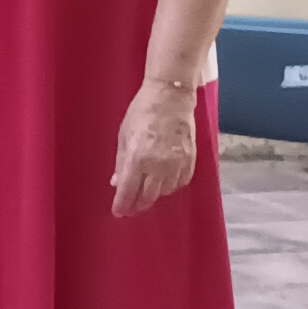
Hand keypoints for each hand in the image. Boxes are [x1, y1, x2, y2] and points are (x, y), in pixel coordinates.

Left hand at [112, 80, 201, 217]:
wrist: (171, 96)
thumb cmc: (142, 112)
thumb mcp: (124, 135)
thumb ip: (121, 162)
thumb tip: (117, 182)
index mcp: (138, 158)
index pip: (128, 191)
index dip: (122, 204)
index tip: (118, 212)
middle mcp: (159, 165)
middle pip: (148, 197)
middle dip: (137, 205)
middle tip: (130, 209)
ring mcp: (177, 164)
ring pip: (165, 193)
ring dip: (154, 197)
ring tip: (145, 195)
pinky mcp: (190, 160)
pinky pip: (180, 184)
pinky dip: (170, 188)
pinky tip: (163, 185)